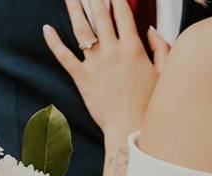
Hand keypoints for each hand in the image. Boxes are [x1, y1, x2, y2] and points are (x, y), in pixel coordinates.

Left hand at [44, 0, 169, 143]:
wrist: (130, 128)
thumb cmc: (148, 106)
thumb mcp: (164, 73)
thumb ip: (161, 48)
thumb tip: (151, 30)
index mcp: (133, 48)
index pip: (123, 14)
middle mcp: (113, 52)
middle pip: (100, 16)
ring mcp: (95, 64)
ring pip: (82, 30)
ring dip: (74, 9)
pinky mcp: (82, 78)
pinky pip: (64, 57)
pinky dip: (54, 42)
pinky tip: (47, 29)